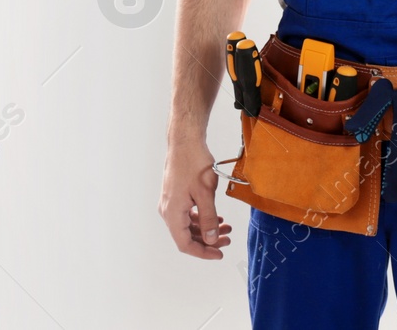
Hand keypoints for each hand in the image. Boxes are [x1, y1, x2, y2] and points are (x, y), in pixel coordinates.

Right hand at [158, 138, 232, 258]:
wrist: (185, 142)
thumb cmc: (194, 163)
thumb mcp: (206, 193)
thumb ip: (209, 219)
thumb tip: (211, 240)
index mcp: (172, 214)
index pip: (185, 244)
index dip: (203, 252)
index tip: (219, 254)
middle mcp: (168, 211)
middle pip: (187, 236)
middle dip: (208, 241)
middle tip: (228, 240)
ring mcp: (171, 203)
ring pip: (188, 225)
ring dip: (206, 229)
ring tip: (227, 228)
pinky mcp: (176, 195)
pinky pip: (187, 214)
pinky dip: (201, 218)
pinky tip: (216, 216)